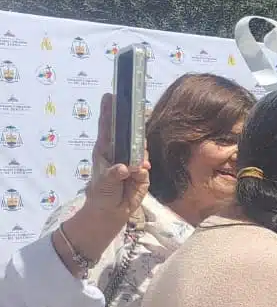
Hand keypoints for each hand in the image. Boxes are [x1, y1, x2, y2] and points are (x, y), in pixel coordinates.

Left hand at [75, 92, 149, 225]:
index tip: (111, 95)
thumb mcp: (102, 183)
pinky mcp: (143, 172)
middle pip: (128, 133)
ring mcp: (132, 160)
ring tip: (135, 163)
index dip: (109, 111)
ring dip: (140, 153)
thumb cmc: (100, 192)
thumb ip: (113, 174)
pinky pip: (146, 164)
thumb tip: (126, 167)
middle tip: (139, 112)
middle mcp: (120, 151)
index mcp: (105, 149)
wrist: (111, 211)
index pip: (107, 127)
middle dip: (134, 124)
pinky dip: (144, 167)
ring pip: (140, 148)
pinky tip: (140, 171)